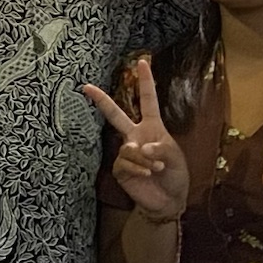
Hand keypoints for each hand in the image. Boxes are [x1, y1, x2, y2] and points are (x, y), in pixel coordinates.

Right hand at [83, 57, 188, 222]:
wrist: (168, 201)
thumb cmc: (175, 175)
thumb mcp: (175, 156)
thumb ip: (159, 147)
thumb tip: (137, 146)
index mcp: (152, 127)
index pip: (148, 100)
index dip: (145, 81)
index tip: (142, 62)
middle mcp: (136, 136)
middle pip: (116, 115)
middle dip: (102, 100)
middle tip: (86, 87)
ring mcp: (126, 153)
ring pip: (128, 149)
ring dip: (144, 160)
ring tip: (156, 169)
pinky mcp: (120, 169)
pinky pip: (125, 163)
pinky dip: (138, 169)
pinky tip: (147, 175)